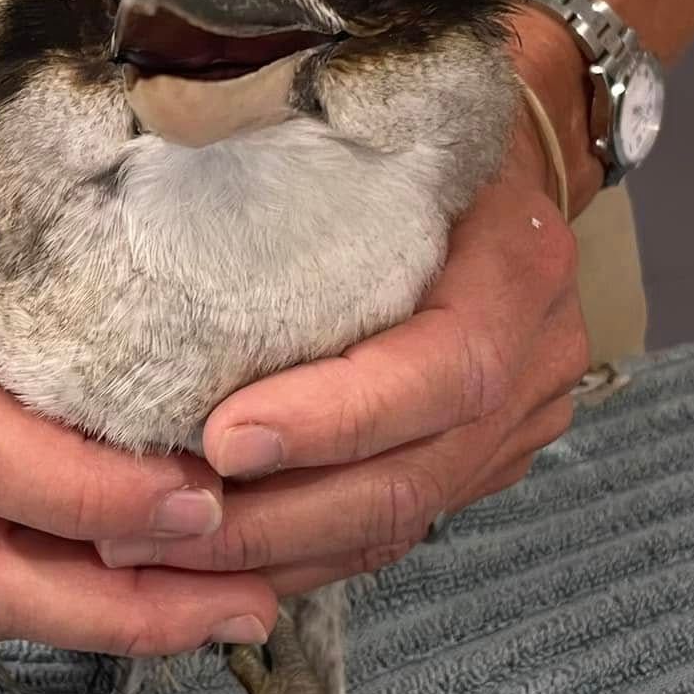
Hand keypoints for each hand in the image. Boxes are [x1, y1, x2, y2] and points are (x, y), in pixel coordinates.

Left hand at [117, 113, 588, 595]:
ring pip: (398, 524)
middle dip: (280, 519)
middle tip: (160, 522)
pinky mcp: (481, 461)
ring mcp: (515, 425)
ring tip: (162, 554)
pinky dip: (303, 554)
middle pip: (412, 478)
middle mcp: (533, 363)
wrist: (521, 147)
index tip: (221, 437)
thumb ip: (306, 181)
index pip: (442, 373)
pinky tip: (221, 560)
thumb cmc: (422, 133)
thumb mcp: (383, 133)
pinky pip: (391, 531)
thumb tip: (164, 196)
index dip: (334, 420)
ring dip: (276, 554)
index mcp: (516, 272)